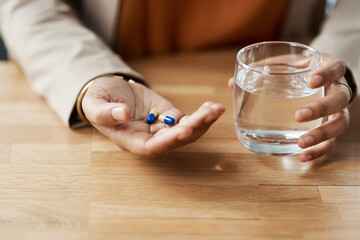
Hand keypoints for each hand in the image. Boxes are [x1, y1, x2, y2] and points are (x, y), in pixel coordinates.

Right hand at [82, 76, 224, 156]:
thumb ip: (105, 112)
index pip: (152, 147)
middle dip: (194, 128)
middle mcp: (150, 139)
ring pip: (186, 131)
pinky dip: (201, 114)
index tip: (184, 129)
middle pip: (175, 140)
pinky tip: (212, 106)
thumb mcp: (95, 104)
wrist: (110, 92)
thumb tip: (122, 114)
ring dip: (202, 122)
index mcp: (131, 141)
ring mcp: (162, 128)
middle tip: (209, 114)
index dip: (169, 141)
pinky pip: (188, 119)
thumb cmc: (98, 101)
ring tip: (216, 109)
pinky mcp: (169, 116)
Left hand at [227, 54, 350, 161]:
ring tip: (301, 144)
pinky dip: (319, 150)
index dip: (326, 74)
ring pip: (340, 123)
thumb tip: (230, 83)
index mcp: (327, 69)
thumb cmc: (300, 70)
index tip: (311, 80)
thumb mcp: (286, 64)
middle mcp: (337, 89)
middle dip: (321, 108)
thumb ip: (263, 69)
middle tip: (299, 116)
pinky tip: (303, 157)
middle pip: (340, 99)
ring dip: (322, 134)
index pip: (335, 68)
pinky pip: (332, 141)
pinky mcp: (332, 127)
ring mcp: (337, 110)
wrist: (322, 78)